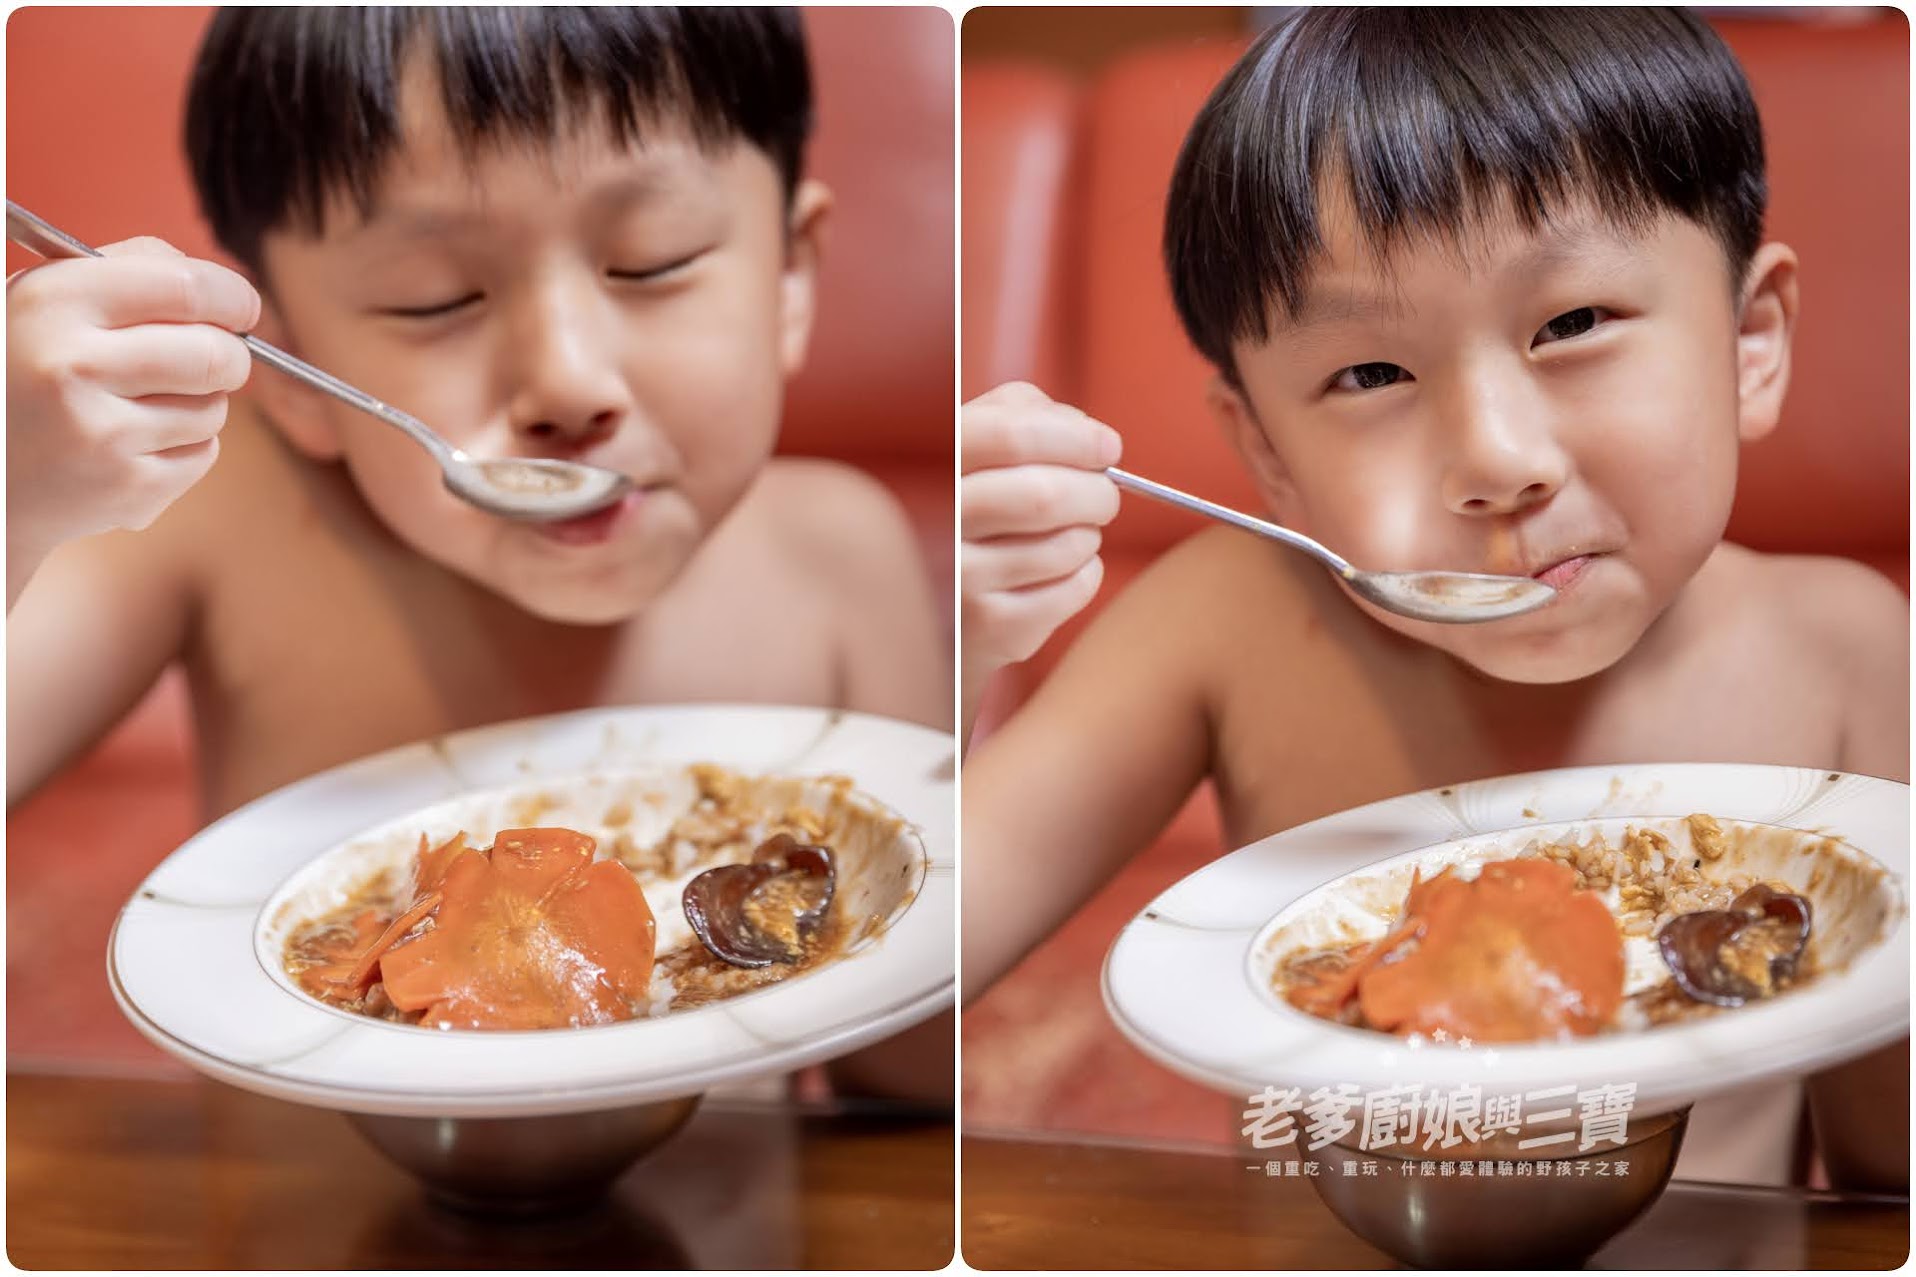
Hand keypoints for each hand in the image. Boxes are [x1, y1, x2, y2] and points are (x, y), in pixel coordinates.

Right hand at [7, 237, 257, 585]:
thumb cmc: (23, 369)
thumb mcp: (45, 300)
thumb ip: (129, 272)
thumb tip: (221, 290)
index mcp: (55, 304)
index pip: (187, 288)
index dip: (233, 297)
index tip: (242, 306)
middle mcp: (75, 367)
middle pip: (216, 354)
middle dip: (230, 355)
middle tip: (216, 356)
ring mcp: (103, 435)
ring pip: (215, 408)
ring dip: (201, 402)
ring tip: (145, 402)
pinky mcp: (127, 488)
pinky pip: (204, 453)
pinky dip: (186, 445)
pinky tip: (136, 442)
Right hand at [961, 382, 1121, 730]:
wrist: (931, 611)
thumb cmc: (964, 509)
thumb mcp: (972, 449)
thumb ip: (1019, 414)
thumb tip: (1089, 434)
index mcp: (932, 464)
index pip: (1011, 436)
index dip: (1075, 438)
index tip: (1109, 447)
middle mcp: (939, 522)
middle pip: (1046, 495)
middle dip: (1097, 492)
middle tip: (1104, 496)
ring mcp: (962, 580)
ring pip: (1069, 544)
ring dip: (1089, 534)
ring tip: (1071, 534)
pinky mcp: (992, 628)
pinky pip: (1077, 586)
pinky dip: (1087, 572)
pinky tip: (1059, 572)